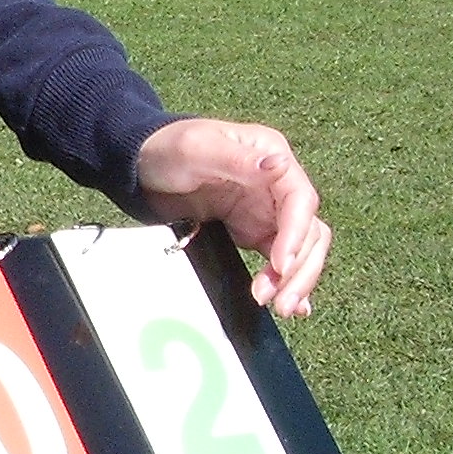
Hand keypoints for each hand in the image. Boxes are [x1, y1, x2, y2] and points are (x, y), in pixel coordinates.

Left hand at [134, 118, 330, 318]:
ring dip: (294, 280)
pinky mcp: (253, 231)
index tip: (280, 264)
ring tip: (277, 306)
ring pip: (301, 249)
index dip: (297, 235)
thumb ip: (237, 159)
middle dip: (300, 268)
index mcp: (273, 155)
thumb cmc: (169, 147)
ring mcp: (267, 210)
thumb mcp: (198, 148)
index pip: (300, 201)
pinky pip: (280, 259)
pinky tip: (290, 305)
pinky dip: (287, 281)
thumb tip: (281, 165)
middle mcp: (278, 184)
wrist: (143, 165)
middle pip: (309, 231)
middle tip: (280, 301)